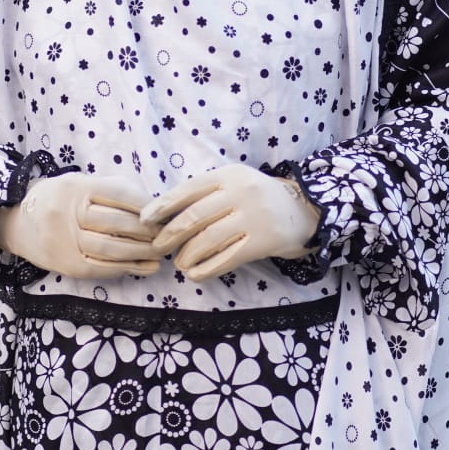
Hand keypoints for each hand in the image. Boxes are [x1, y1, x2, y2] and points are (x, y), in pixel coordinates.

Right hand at [0, 173, 160, 277]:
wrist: (17, 224)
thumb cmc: (58, 200)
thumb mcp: (79, 183)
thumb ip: (111, 191)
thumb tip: (152, 207)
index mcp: (75, 187)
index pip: (119, 194)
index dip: (145, 204)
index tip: (162, 213)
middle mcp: (68, 213)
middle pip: (117, 223)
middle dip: (147, 231)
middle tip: (167, 235)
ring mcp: (66, 241)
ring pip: (111, 248)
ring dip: (141, 252)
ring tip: (160, 253)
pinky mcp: (67, 265)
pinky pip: (102, 269)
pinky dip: (127, 268)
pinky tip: (145, 267)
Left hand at [140, 164, 317, 280]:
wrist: (303, 210)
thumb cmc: (257, 198)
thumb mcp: (234, 184)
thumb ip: (205, 194)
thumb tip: (163, 215)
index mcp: (228, 175)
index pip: (187, 190)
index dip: (162, 206)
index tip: (145, 221)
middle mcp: (240, 192)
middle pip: (194, 217)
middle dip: (170, 235)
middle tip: (158, 247)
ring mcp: (254, 216)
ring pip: (208, 239)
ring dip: (187, 255)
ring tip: (179, 264)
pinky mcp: (264, 240)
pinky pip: (228, 258)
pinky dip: (207, 268)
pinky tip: (195, 274)